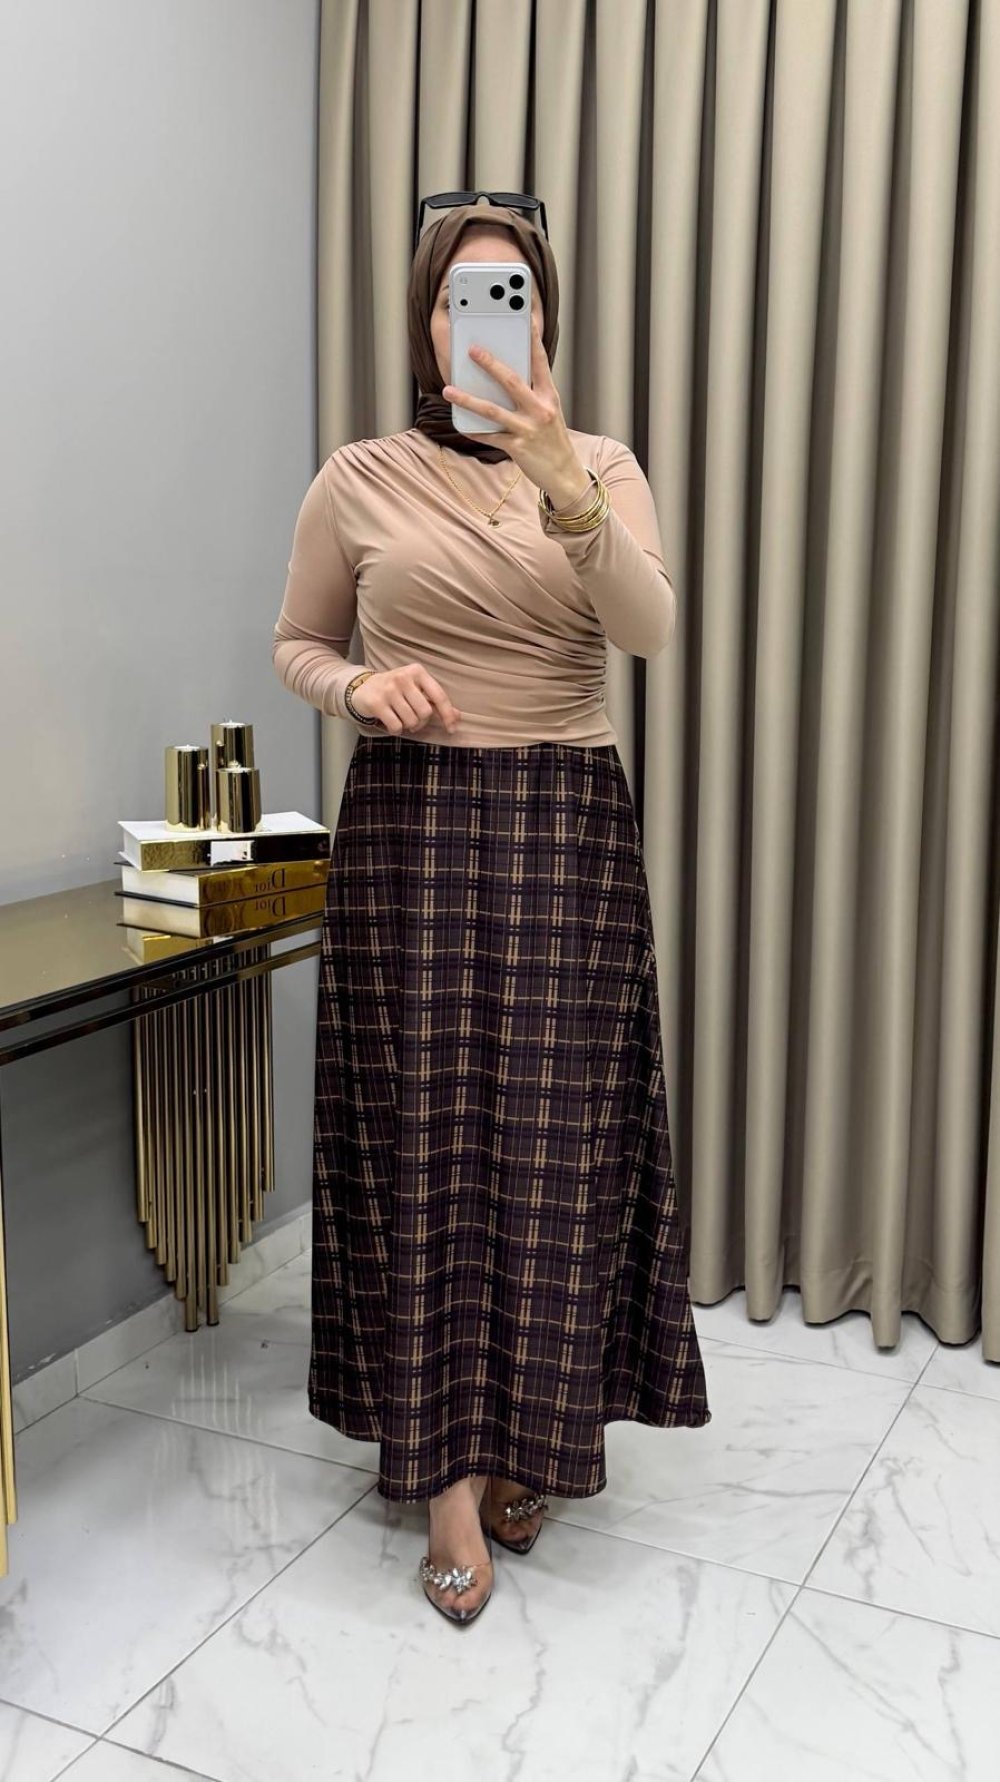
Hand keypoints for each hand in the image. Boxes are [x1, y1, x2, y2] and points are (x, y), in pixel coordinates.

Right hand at [351, 663, 461, 733]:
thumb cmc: (396, 690)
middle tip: (413, 720)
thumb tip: (458, 716)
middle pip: (425, 712)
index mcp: (417, 672)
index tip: (451, 729)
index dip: (448, 715)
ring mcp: (389, 689)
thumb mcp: (416, 689)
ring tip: (401, 719)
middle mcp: (403, 677)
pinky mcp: (376, 703)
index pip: (439, 696)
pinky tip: (391, 722)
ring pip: (411, 721)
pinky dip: (396, 730)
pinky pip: (396, 726)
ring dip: (408, 726)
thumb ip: (436, 701)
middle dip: (421, 722)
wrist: (362, 687)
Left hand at [442, 316, 589, 503]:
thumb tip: (502, 378)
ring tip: (448, 390)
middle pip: (512, 381)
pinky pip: (490, 437)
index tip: (525, 319)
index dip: (533, 339)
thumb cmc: (552, 440)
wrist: (565, 475)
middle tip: (472, 350)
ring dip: (468, 399)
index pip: (540, 362)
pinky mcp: (517, 448)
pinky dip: (474, 431)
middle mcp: (540, 410)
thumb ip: (531, 394)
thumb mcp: (548, 412)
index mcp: (549, 396)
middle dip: (490, 364)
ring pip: (493, 411)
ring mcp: (528, 430)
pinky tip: (461, 425)